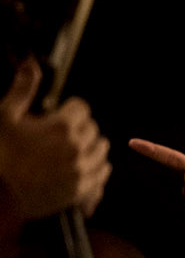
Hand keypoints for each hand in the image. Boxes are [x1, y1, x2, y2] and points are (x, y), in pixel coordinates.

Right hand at [0, 57, 111, 218]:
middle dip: (80, 128)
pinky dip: (95, 168)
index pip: (82, 108)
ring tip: (71, 150)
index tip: (59, 116)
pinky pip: (103, 173)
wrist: (1, 193)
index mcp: (61, 127)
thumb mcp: (5, 116)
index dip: (69, 110)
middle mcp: (77, 148)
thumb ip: (23, 89)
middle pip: (93, 129)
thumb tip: (30, 63)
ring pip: (101, 150)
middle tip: (61, 135)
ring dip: (90, 147)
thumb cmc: (1, 152)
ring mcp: (82, 170)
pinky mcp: (83, 189)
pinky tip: (81, 166)